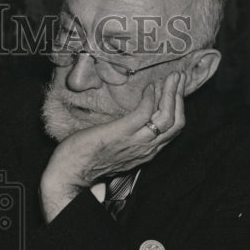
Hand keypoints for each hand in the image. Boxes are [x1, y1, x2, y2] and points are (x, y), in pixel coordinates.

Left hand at [40, 71, 187, 221]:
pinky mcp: (121, 133)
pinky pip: (144, 113)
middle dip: (179, 97)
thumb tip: (129, 120)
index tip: (176, 90)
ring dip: (172, 93)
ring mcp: (135, 142)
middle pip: (175, 123)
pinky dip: (150, 98)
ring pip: (166, 117)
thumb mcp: (115, 149)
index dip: (178, 108)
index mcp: (146, 152)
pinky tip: (149, 87)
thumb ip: (127, 137)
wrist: (70, 172)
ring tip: (173, 77)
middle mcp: (146, 149)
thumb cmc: (86, 158)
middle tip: (179, 77)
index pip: (173, 130)